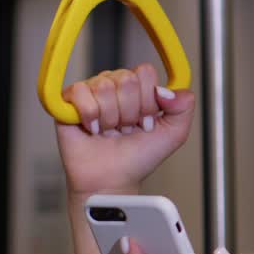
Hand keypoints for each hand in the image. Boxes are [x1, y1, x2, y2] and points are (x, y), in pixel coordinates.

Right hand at [56, 63, 195, 196]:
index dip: (147, 101)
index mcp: (139, 89)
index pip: (145, 72)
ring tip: (109, 131)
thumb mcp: (174, 134)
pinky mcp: (69, 100)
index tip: (145, 123)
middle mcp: (116, 86)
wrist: (111, 180)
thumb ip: (184, 107)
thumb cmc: (137, 159)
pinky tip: (93, 129)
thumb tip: (168, 89)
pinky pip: (80, 91)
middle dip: (129, 112)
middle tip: (125, 129)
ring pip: (104, 86)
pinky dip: (89, 115)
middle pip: (126, 78)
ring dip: (110, 117)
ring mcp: (92, 91)